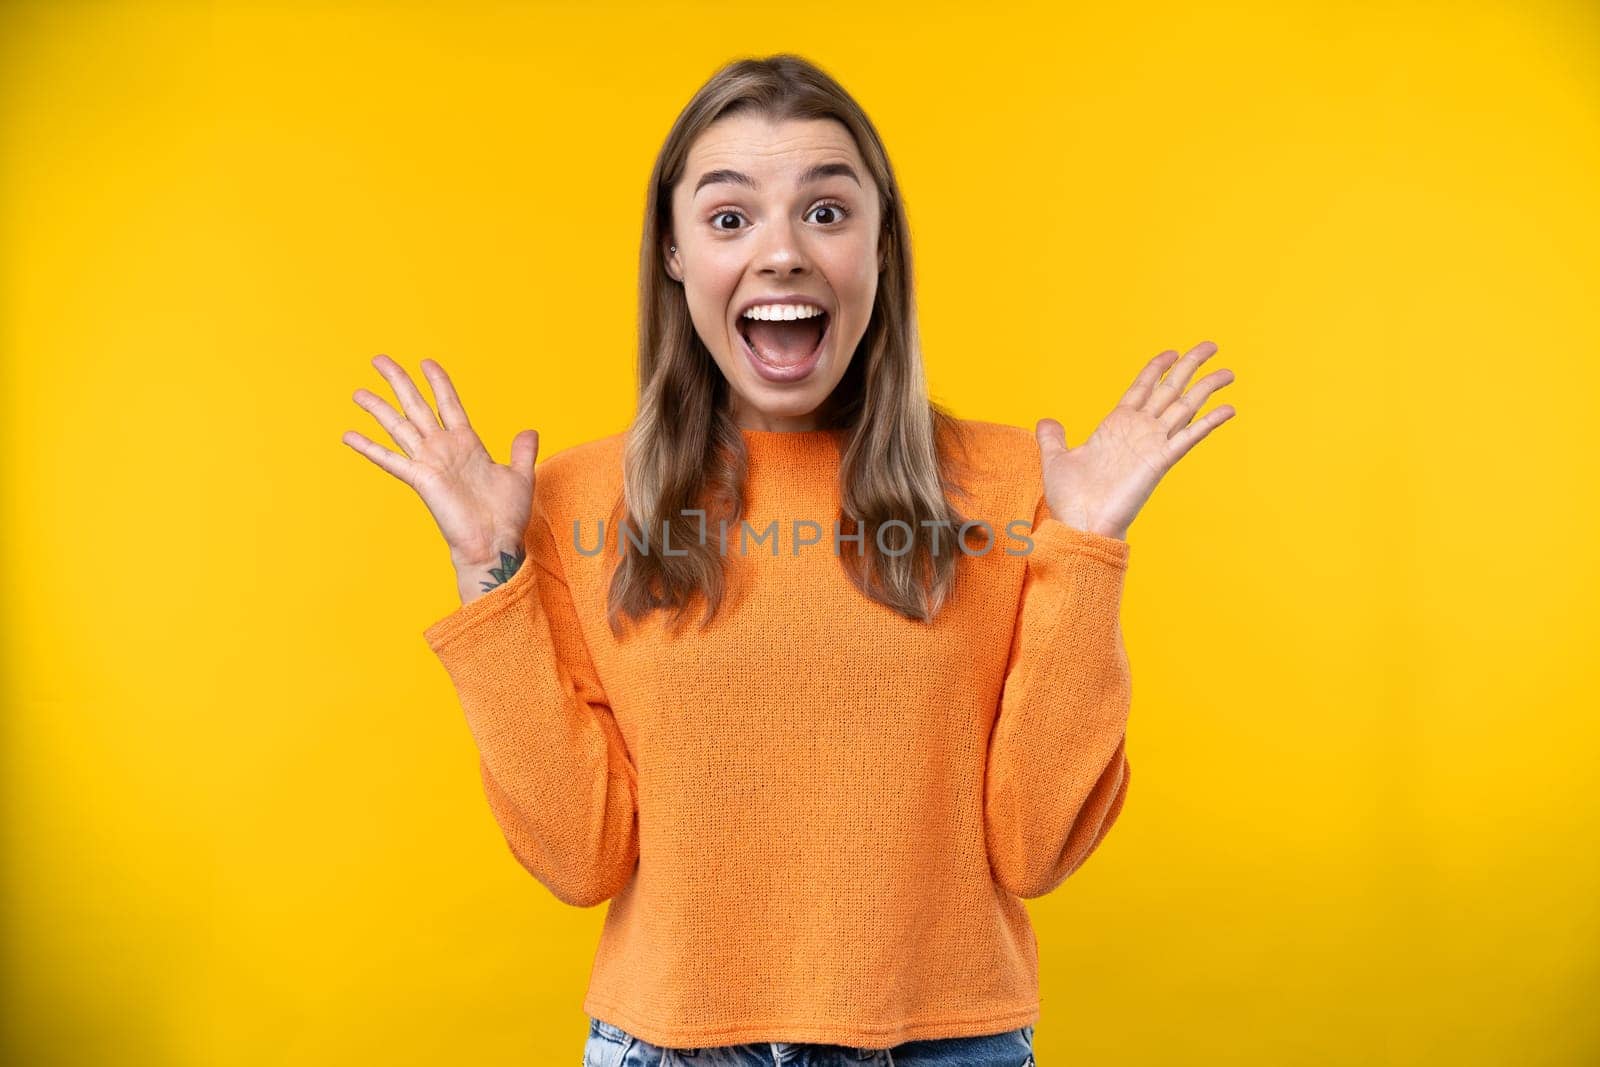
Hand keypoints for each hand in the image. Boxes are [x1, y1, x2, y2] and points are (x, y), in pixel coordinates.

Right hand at [342, 354, 538, 569]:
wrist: (496, 543)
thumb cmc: (506, 516)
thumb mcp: (520, 476)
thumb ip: (522, 451)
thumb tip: (530, 431)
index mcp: (467, 444)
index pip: (448, 403)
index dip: (438, 382)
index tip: (426, 362)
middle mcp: (444, 449)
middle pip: (416, 406)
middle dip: (399, 382)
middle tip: (379, 360)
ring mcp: (430, 462)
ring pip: (399, 426)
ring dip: (378, 408)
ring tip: (358, 392)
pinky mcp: (421, 479)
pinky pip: (390, 459)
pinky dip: (369, 447)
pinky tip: (349, 435)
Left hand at [1037, 340, 1235, 539]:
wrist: (1079, 524)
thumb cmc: (1070, 498)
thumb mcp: (1055, 459)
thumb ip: (1053, 437)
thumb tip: (1046, 421)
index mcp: (1116, 425)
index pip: (1142, 388)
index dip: (1158, 368)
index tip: (1173, 352)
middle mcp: (1138, 431)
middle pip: (1170, 389)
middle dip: (1190, 366)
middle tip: (1211, 346)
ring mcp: (1152, 444)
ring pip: (1185, 407)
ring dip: (1206, 388)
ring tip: (1228, 371)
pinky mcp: (1160, 461)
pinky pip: (1188, 437)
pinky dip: (1209, 423)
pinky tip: (1228, 409)